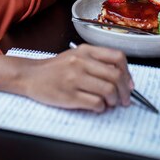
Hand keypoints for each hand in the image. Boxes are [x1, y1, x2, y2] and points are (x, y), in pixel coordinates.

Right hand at [0, 44, 132, 112]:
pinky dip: (101, 108)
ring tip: (109, 103)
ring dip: (113, 101)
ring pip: (108, 90)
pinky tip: (97, 107)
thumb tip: (122, 78)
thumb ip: (97, 61)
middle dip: (125, 91)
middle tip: (124, 99)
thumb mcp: (76, 56)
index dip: (127, 73)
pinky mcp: (70, 96)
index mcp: (86, 51)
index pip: (117, 57)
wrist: (31, 75)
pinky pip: (96, 103)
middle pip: (116, 76)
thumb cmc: (56, 68)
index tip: (129, 83)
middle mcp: (81, 62)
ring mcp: (75, 79)